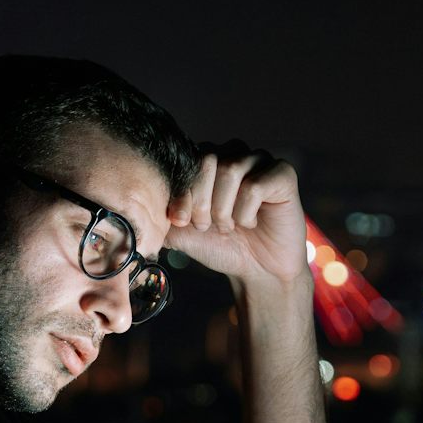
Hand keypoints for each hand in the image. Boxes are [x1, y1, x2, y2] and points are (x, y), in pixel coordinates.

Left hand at [165, 140, 307, 287]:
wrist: (257, 270)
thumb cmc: (222, 245)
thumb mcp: (182, 231)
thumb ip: (162, 213)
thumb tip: (140, 202)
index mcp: (208, 161)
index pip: (187, 161)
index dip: (182, 193)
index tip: (182, 222)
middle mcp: (233, 153)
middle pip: (208, 161)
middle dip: (202, 202)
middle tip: (208, 226)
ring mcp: (260, 161)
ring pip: (231, 171)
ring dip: (224, 210)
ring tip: (229, 226)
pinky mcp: (283, 174)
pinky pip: (255, 186)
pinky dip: (246, 213)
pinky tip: (251, 223)